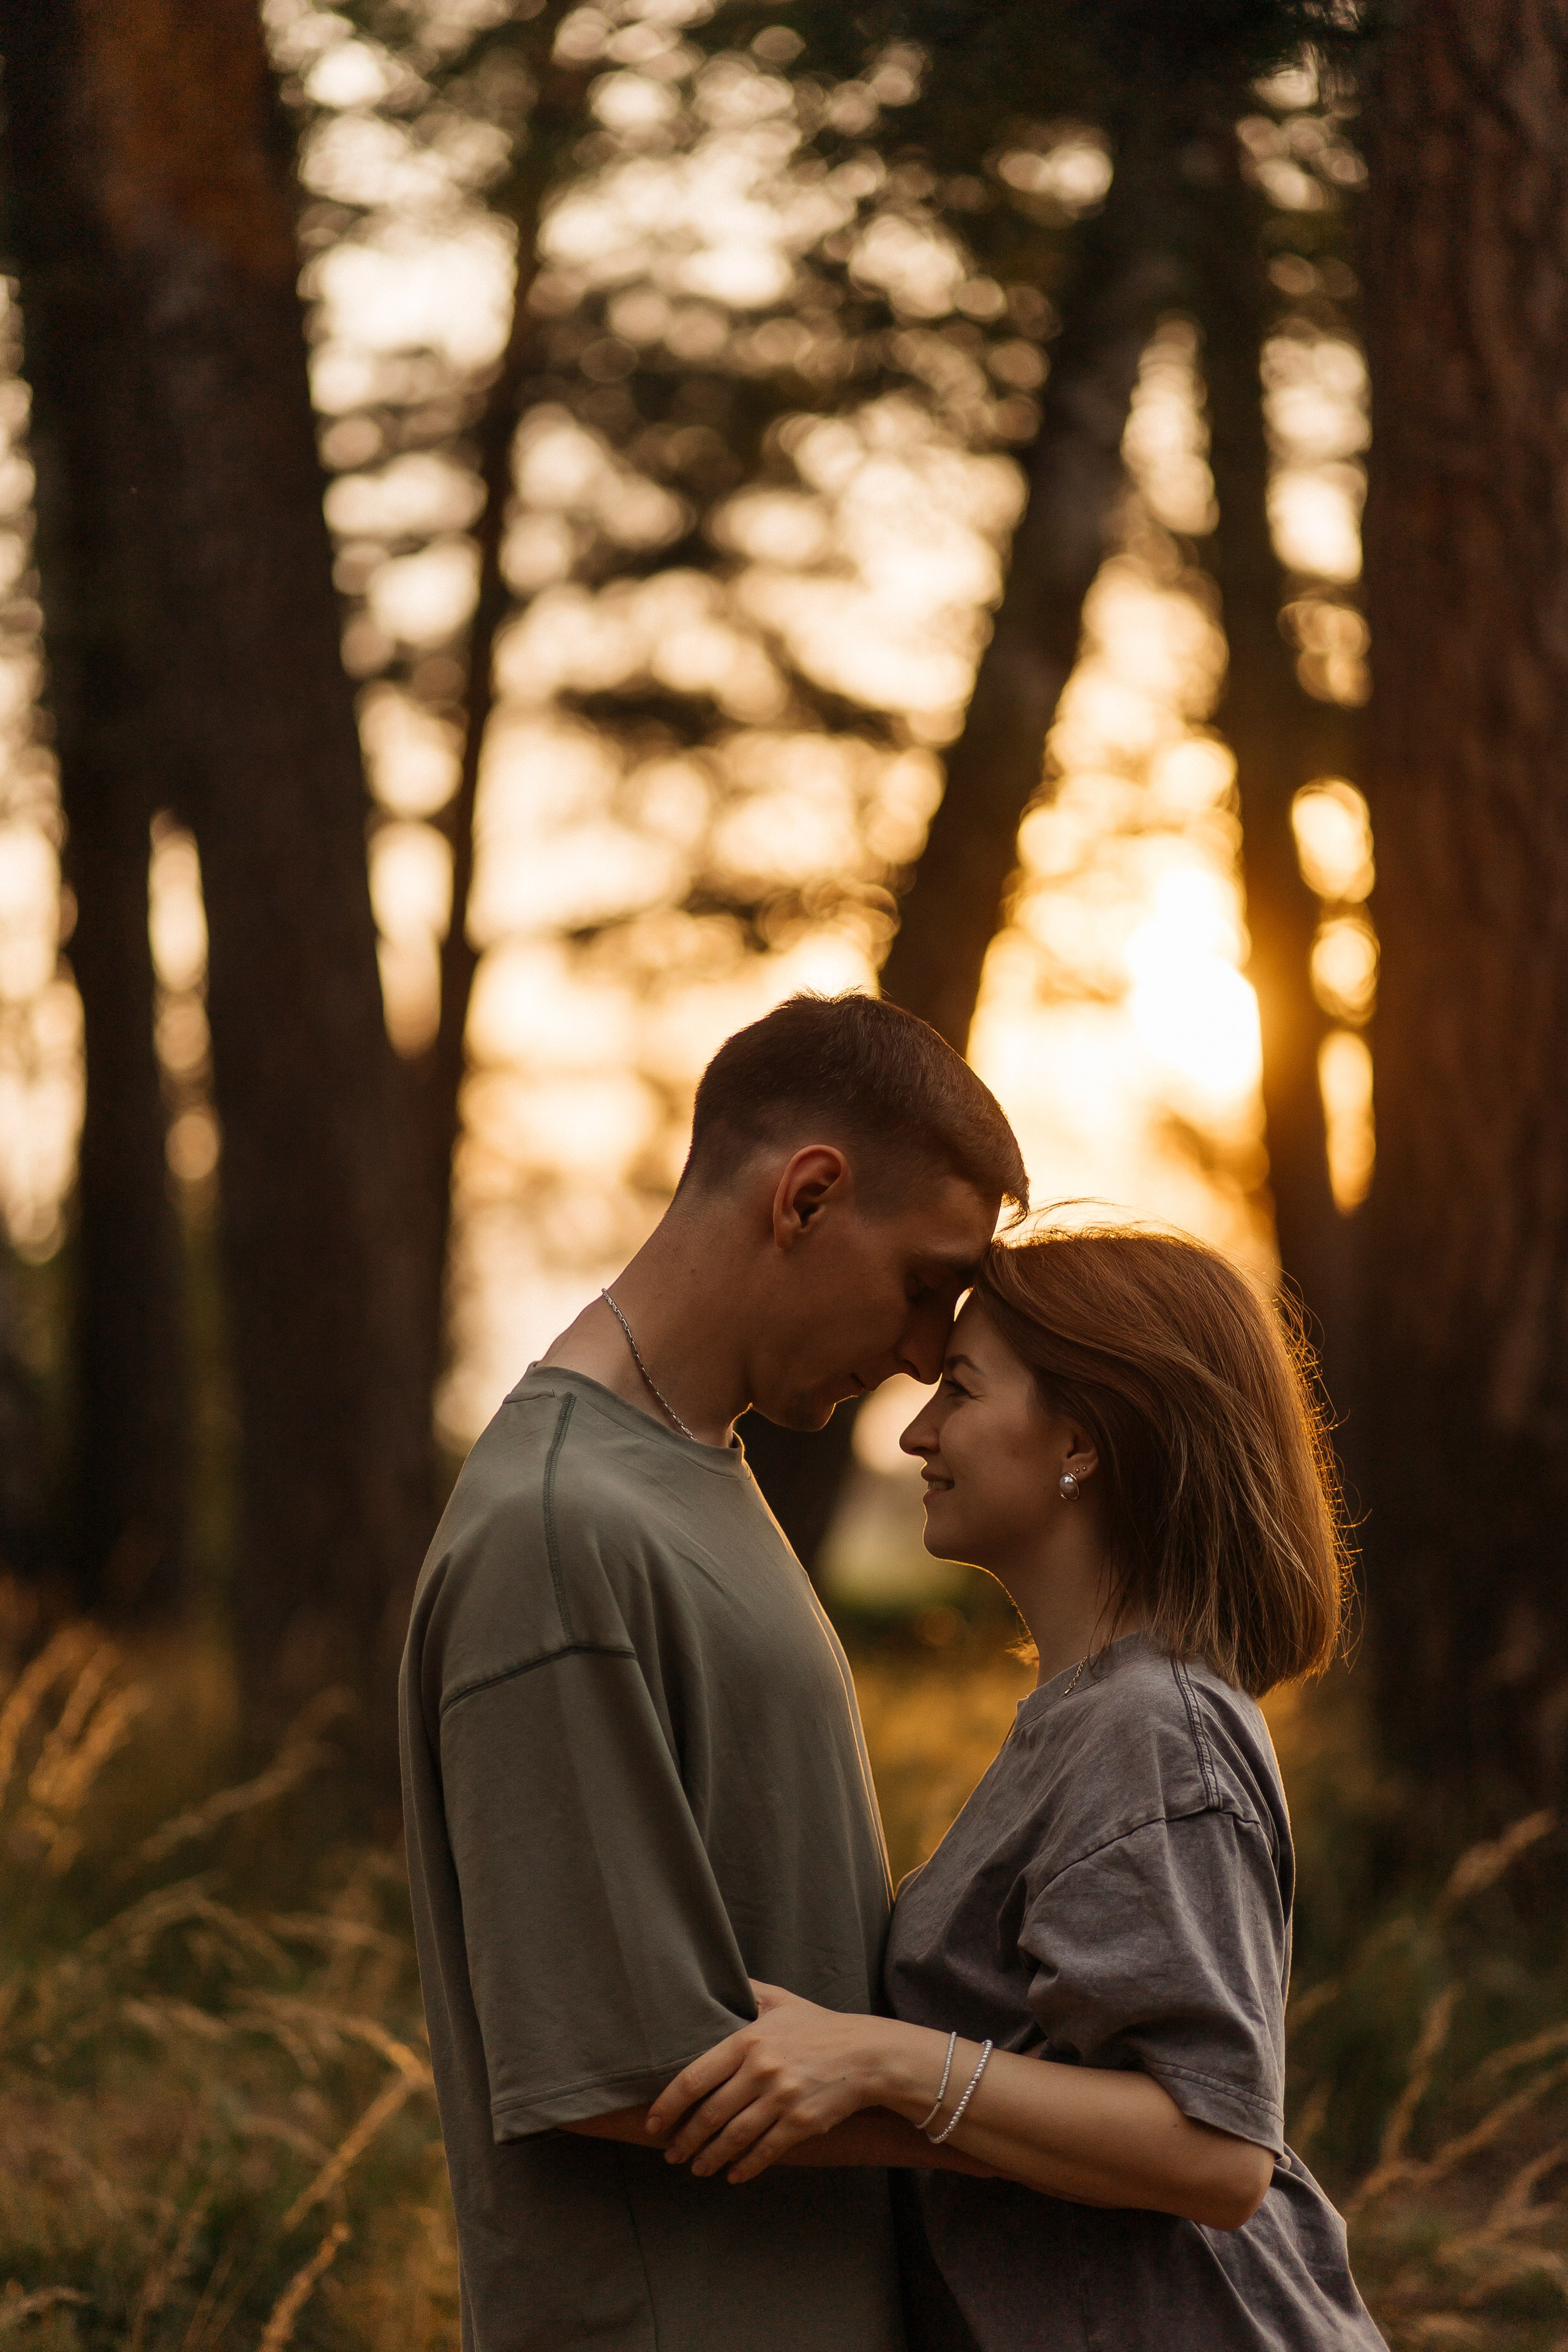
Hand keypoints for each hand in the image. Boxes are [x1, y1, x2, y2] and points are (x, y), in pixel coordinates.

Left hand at [646, 1981, 896, 2183]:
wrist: (866, 2054)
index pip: (695, 2078)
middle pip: (710, 2114)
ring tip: (696, 2166)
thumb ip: (747, 1991)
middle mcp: (761, 2070)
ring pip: (733, 2137)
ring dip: (709, 2157)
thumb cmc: (819, 2027)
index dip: (669, 2104)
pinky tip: (732, 2174)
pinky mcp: (801, 2123)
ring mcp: (781, 2099)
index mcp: (749, 2040)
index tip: (653, 2122)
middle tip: (671, 2153)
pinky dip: (745, 2166)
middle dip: (685, 2139)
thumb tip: (716, 1979)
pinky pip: (764, 2151)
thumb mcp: (781, 2000)